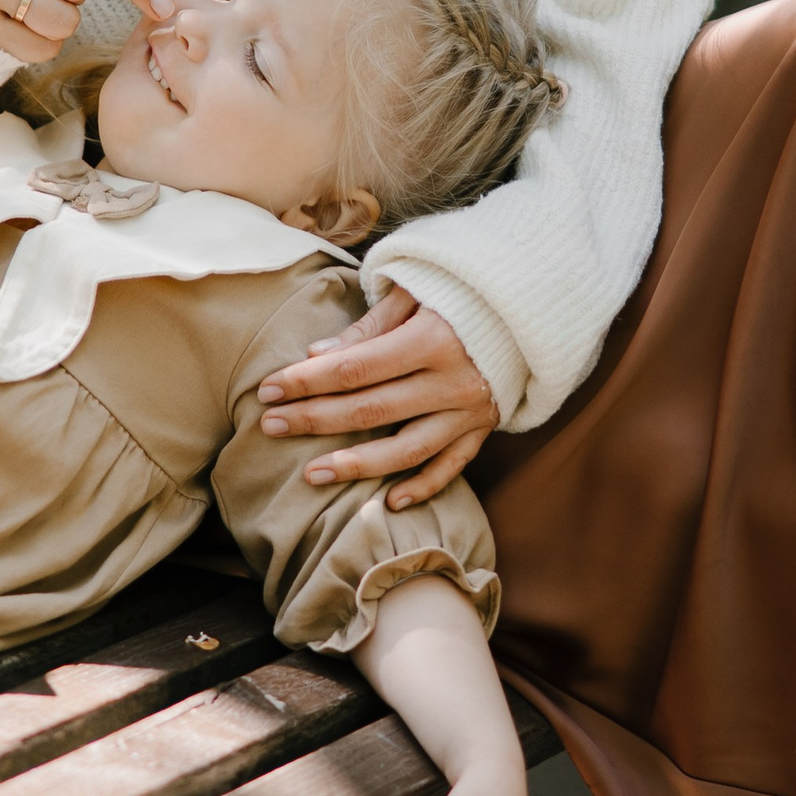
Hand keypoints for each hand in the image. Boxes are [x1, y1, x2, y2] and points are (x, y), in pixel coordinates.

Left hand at [257, 288, 495, 507]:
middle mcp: (452, 381)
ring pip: (406, 450)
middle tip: (271, 426)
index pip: (356, 367)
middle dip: (315, 419)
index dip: (308, 381)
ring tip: (311, 474)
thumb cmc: (459, 294)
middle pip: (371, 410)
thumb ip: (369, 327)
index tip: (269, 390)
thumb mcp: (416, 293)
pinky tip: (387, 502)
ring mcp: (469, 412)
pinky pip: (450, 468)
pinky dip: (422, 488)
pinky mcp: (482, 430)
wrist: (526, 311)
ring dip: (356, 465)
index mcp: (433, 339)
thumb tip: (316, 356)